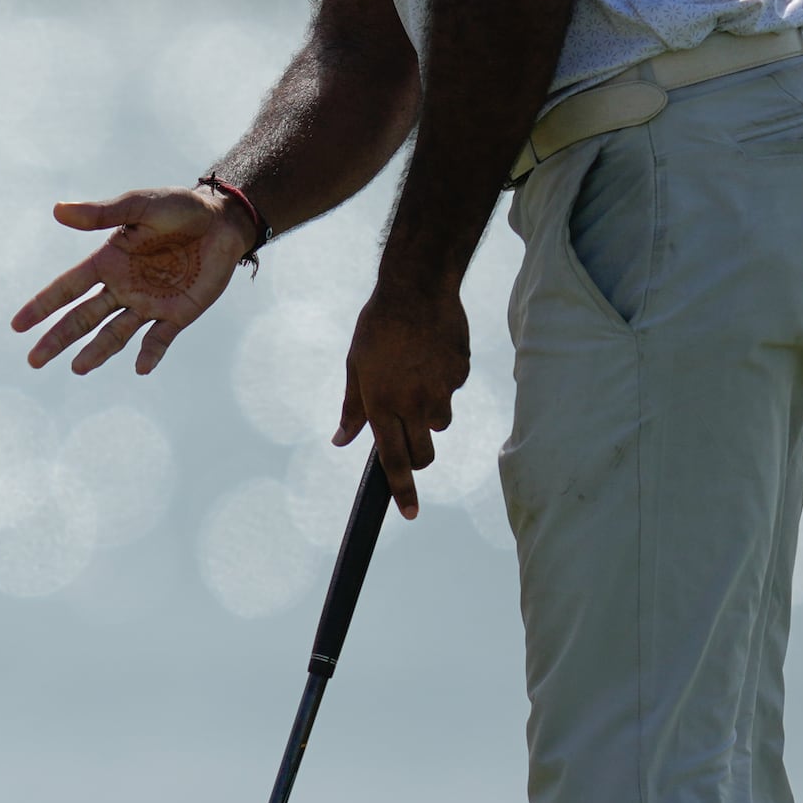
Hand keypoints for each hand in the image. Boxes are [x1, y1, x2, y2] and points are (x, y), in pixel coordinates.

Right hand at [12, 187, 254, 376]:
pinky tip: (141, 368)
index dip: (42, 306)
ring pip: (114, 334)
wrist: (224, 221)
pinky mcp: (177, 315)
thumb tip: (57, 210)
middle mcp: (122, 287)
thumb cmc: (180, 207)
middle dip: (58, 339)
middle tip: (34, 360)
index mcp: (108, 262)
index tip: (17, 325)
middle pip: (83, 318)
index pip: (67, 289)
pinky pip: (159, 339)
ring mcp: (148, 303)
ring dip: (96, 352)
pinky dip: (150, 354)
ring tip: (78, 368)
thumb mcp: (140, 206)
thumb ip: (102, 214)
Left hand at [335, 282, 468, 518]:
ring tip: (414, 378)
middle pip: (424, 454)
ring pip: (440, 424)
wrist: (417, 289)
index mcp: (383, 405)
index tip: (410, 514)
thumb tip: (342, 442)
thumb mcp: (355, 367)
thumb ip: (352, 409)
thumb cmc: (377, 328)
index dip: (403, 490)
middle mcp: (414, 404)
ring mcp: (442, 391)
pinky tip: (430, 356)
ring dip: (429, 415)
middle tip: (407, 435)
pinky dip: (442, 383)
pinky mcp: (461, 374)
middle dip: (417, 457)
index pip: (394, 460)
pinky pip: (452, 392)